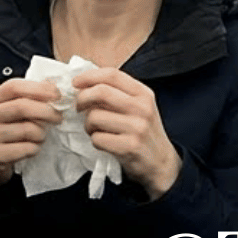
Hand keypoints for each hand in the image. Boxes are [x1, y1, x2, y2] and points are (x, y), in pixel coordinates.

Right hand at [0, 77, 61, 203]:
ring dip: (41, 134)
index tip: (57, 95)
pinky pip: (25, 149)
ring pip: (27, 130)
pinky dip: (35, 149)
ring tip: (40, 136)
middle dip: (46, 111)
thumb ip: (29, 97)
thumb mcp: (12, 111)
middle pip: (22, 107)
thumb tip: (53, 87)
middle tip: (58, 117)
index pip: (14, 86)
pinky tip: (31, 148)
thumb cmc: (6, 133)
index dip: (38, 88)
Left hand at [73, 67, 180, 198]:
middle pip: (101, 92)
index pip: (112, 75)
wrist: (161, 162)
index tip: (75, 83)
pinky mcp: (130, 147)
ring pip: (95, 117)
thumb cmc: (144, 131)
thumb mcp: (139, 106)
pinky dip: (94, 140)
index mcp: (143, 93)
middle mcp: (142, 108)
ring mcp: (137, 128)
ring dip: (88, 125)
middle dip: (82, 99)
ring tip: (95, 130)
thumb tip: (84, 85)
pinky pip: (97, 138)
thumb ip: (118, 93)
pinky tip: (103, 142)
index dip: (89, 76)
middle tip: (79, 107)